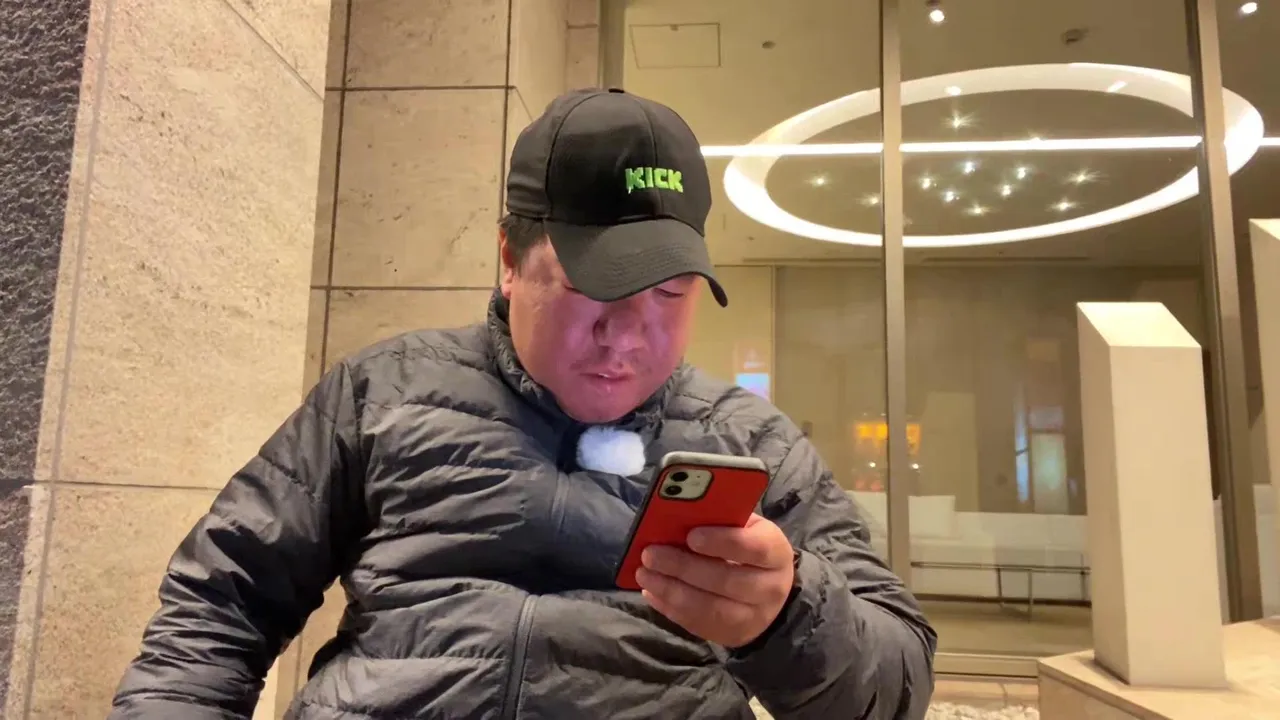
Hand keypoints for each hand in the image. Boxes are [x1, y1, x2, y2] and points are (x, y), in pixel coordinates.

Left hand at [635, 514, 794, 647]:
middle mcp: (770, 588)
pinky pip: (698, 624)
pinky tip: (652, 592)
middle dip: (683, 567)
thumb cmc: (748, 547)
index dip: (721, 542)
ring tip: (643, 575)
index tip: (690, 536)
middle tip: (650, 554)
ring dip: (670, 590)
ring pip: (709, 608)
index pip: (753, 548)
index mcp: (776, 552)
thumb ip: (720, 520)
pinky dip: (670, 608)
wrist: (770, 590)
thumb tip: (677, 514)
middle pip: (725, 580)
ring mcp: (753, 617)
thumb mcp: (744, 527)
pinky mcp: (734, 636)